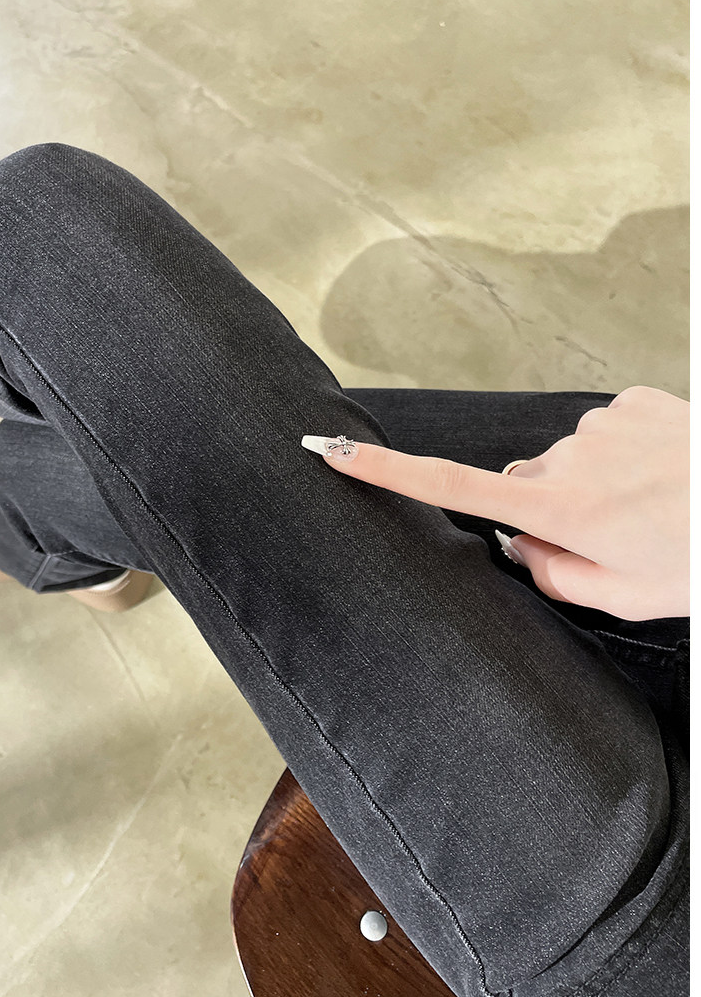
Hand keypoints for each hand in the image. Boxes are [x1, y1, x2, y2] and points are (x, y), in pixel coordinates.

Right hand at [304, 386, 689, 620]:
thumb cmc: (696, 560)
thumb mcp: (621, 596)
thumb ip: (551, 574)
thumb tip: (518, 544)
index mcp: (557, 512)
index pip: (450, 489)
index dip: (385, 472)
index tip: (332, 451)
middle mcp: (567, 459)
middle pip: (524, 484)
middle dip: (551, 509)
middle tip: (613, 537)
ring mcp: (600, 424)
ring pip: (568, 458)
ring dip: (595, 481)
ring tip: (650, 505)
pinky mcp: (631, 400)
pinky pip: (605, 430)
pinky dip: (624, 451)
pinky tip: (663, 473)